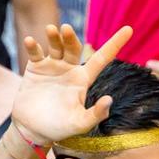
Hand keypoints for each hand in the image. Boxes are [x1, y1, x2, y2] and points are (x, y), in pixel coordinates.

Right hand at [11, 24, 130, 145]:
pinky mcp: (35, 68)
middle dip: (70, 37)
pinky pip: (35, 53)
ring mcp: (52, 67)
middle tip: (66, 28)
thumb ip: (95, 114)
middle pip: (74, 47)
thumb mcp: (79, 124)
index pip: (102, 58)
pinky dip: (33, 46)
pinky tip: (30, 41)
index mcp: (83, 79)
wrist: (32, 130)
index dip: (115, 43)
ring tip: (51, 29)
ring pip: (56, 45)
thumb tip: (109, 100)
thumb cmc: (59, 128)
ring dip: (54, 36)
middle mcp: (69, 69)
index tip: (129, 29)